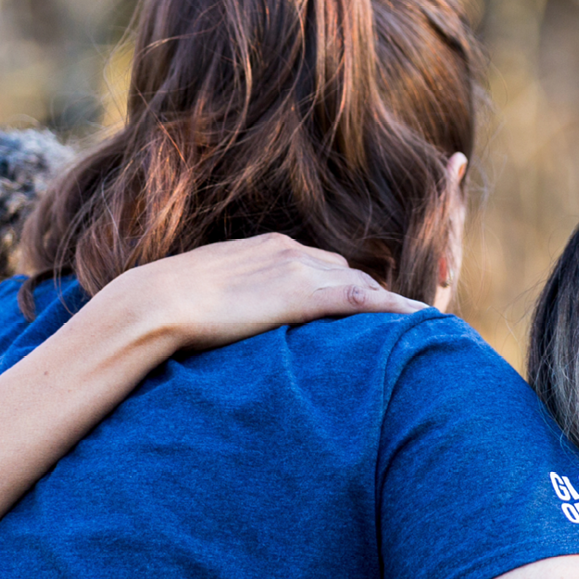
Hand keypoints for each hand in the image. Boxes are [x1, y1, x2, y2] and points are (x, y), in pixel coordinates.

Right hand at [91, 234, 426, 354]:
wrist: (155, 302)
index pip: (325, 266)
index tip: (368, 307)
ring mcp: (299, 269)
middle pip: (351, 274)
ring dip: (392, 307)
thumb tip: (236, 319)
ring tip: (423, 330)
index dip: (350, 288)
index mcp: (270, 248)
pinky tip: (419, 323)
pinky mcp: (303, 294)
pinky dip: (394, 310)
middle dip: (378, 298)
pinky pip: (363, 300)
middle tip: (406, 324)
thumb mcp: (210, 294)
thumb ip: (237, 298)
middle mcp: (292, 251)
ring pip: (362, 285)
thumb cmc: (168, 306)